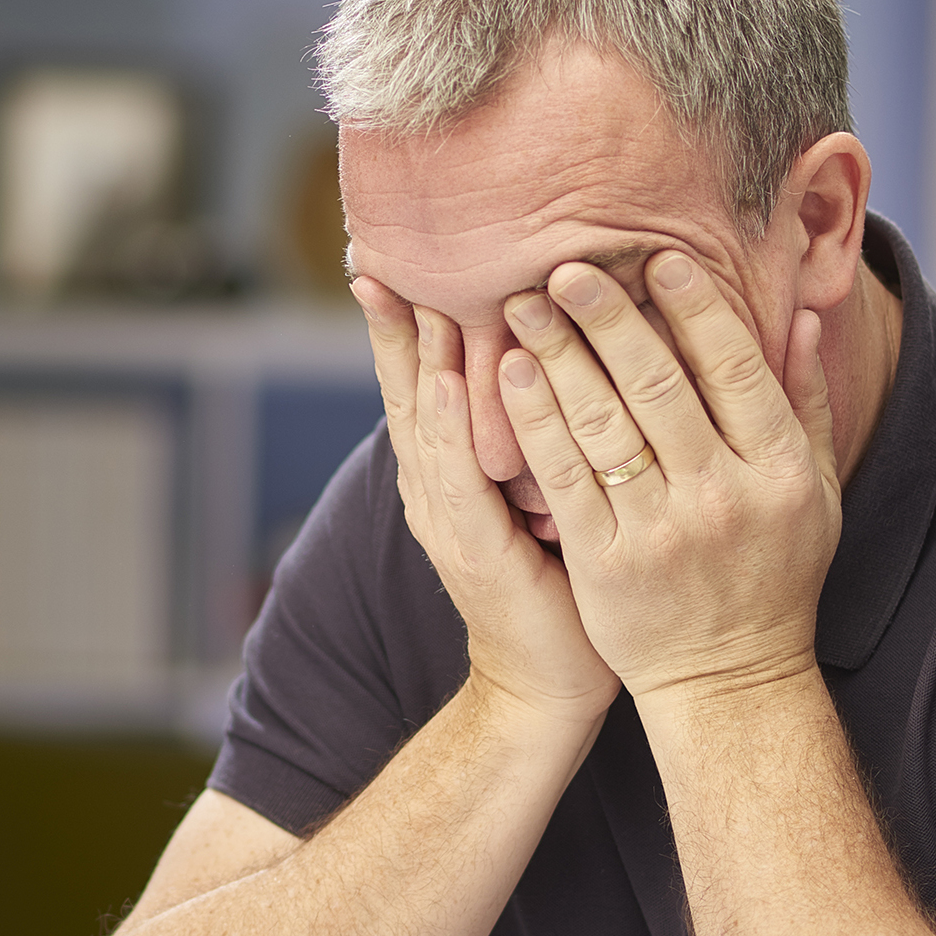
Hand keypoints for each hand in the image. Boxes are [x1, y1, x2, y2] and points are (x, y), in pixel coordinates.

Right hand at [352, 277, 619, 729]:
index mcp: (450, 470)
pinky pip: (459, 476)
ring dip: (414, 354)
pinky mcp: (473, 549)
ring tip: (407, 288)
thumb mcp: (546, 490)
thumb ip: (543, 429)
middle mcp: (435, 487)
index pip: (422, 379)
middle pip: (406, 387)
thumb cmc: (562, 586)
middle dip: (390, 320)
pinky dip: (452, 425)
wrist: (548, 685)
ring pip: (425, 420)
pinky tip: (452, 378)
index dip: (404, 320)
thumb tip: (562, 357)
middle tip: (372, 249)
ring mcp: (446, 517)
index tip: (391, 253)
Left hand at [495, 252, 840, 701]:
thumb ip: (805, 399)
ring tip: (521, 303)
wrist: (728, 680)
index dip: (695, 308)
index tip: (656, 258)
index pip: (735, 368)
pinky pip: (561, 477)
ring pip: (601, 424)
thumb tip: (798, 308)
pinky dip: (534, 421)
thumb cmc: (774, 573)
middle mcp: (722, 496)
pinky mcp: (604, 564)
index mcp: (779, 470)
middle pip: (658, 385)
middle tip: (566, 264)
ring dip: (557, 354)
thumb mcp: (814, 490)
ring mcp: (659, 532)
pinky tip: (510, 374)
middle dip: (608, 316)